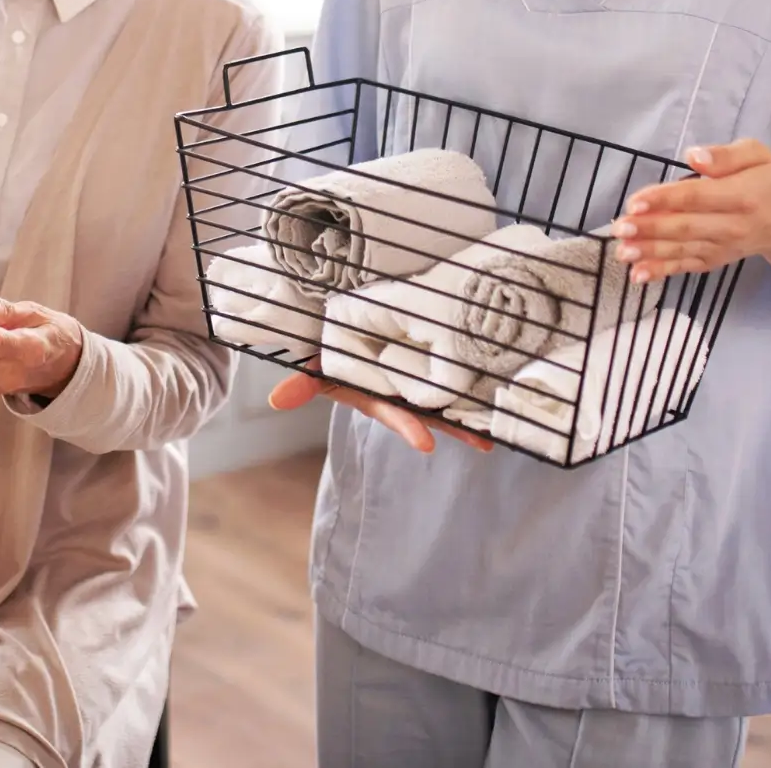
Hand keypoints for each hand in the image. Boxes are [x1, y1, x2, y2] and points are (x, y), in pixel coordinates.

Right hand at [266, 371, 494, 455]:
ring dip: (466, 415)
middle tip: (480, 442)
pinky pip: (450, 372)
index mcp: (373, 394)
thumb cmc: (328, 349)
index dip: (407, 426)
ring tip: (493, 433)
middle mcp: (396, 391)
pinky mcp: (426, 359)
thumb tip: (276, 400)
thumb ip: (302, 382)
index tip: (425, 444)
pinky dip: (470, 382)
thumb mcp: (316, 367)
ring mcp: (412, 377)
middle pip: (426, 413)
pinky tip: (494, 391)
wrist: (337, 326)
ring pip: (442, 398)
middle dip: (451, 428)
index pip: (391, 413)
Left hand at [612, 138, 770, 284]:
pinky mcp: (715, 259)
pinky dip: (662, 272)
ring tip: (621, 252)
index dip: (665, 200)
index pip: (696, 197)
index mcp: (741, 196)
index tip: (636, 202)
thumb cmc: (770, 182)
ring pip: (682, 250)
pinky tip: (638, 274)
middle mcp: (732, 226)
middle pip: (685, 227)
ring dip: (650, 252)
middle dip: (650, 229)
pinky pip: (686, 267)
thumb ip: (726, 155)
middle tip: (620, 228)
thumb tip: (694, 156)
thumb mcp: (759, 156)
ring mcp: (723, 247)